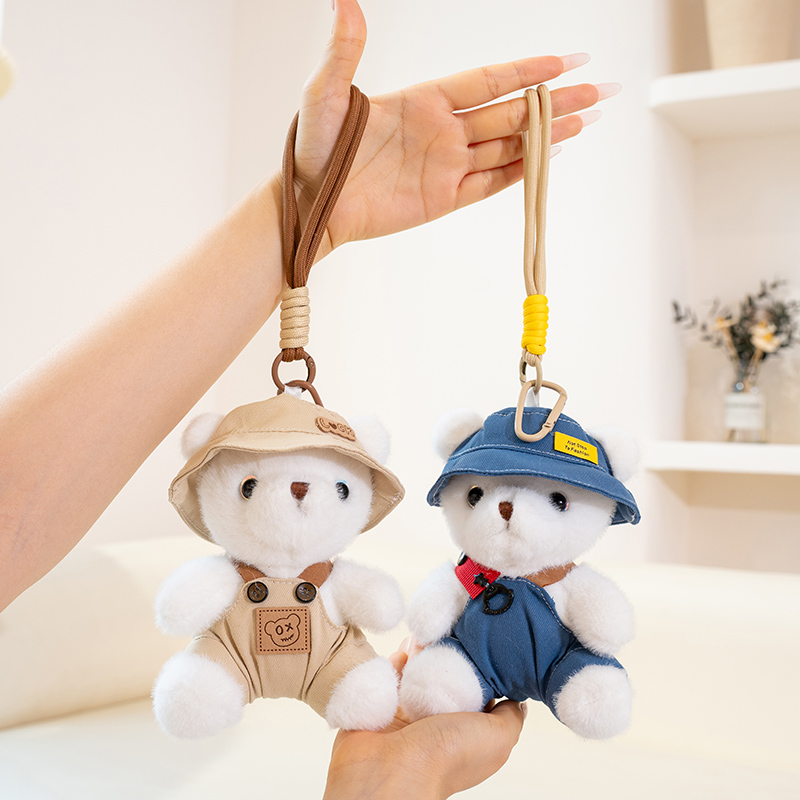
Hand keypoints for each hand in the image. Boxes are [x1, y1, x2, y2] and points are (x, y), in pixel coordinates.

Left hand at [294, 0, 616, 254]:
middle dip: (556, 101)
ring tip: (586, 121)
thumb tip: (345, 2)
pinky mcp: (444, 198)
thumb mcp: (323, 94)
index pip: (488, 80)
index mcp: (424, 101)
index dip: (527, 69)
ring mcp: (446, 165)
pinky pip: (490, 183)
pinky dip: (520, 173)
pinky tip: (547, 159)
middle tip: (598, 91)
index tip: (565, 60)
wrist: (311, 205)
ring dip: (547, 135)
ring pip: (508, 146)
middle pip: (511, 111)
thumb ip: (344, 52)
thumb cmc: (313, 150)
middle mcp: (443, 130)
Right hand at [323, 640, 526, 799]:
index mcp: (465, 732)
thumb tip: (518, 698)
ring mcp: (407, 716)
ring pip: (418, 674)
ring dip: (422, 652)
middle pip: (445, 679)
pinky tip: (407, 644)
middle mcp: (437, 724)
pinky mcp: (381, 706)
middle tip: (452, 626)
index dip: (479, 665)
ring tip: (429, 630)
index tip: (481, 638)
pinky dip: (397, 659)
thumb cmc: (445, 759)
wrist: (391, 771)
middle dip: (448, 652)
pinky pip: (390, 675)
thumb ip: (511, 717)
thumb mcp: (497, 738)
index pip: (475, 692)